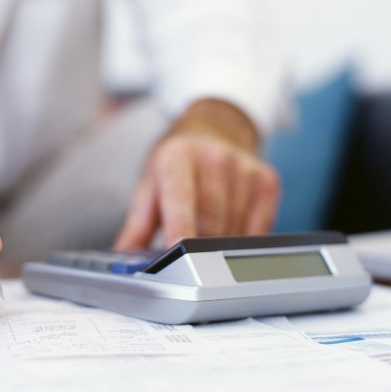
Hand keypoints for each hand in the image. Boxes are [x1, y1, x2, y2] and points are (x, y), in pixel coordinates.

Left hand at [114, 99, 279, 249]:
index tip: (177, 251)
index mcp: (177, 157)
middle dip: (198, 248)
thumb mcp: (149, 186)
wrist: (213, 131)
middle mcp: (214, 158)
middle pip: (210, 223)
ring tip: (207, 231)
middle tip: (187, 253)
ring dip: (220, 246)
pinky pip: (259, 230)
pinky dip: (243, 241)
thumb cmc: (177, 165)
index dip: (180, 227)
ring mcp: (244, 168)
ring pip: (234, 231)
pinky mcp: (267, 180)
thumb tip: (123, 260)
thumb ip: (136, 226)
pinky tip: (231, 228)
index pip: (180, 198)